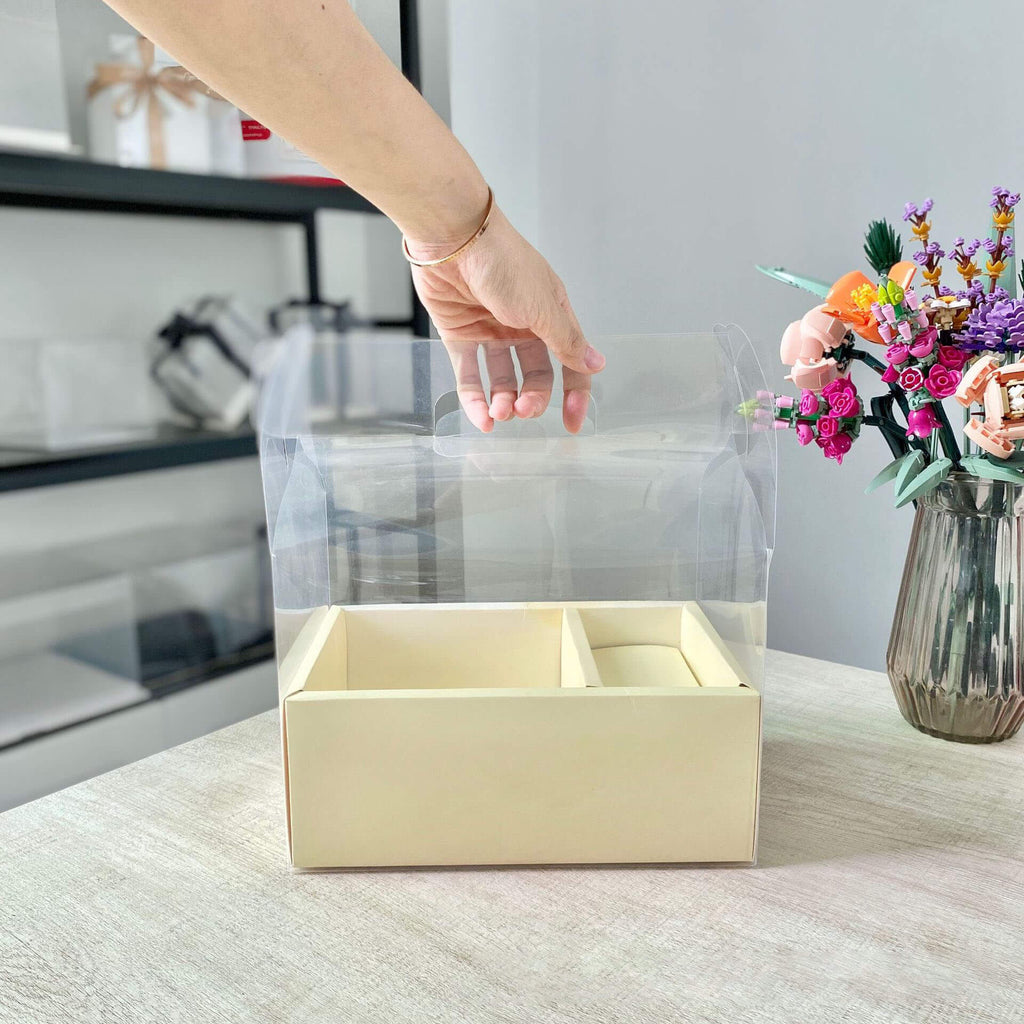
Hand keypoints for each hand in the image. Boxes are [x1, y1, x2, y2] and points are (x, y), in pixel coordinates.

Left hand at [406, 205, 604, 432]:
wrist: (452, 239)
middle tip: (523, 412)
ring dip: (503, 401)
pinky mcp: (459, 335)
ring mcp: (490, 331)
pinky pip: (470, 374)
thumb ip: (567, 342)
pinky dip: (474, 398)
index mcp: (550, 315)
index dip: (574, 393)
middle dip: (532, 398)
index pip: (569, 362)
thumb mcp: (543, 307)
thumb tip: (596, 365)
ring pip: (501, 379)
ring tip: (499, 413)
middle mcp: (522, 325)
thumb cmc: (502, 263)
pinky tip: (480, 417)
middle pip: (534, 375)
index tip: (571, 423)